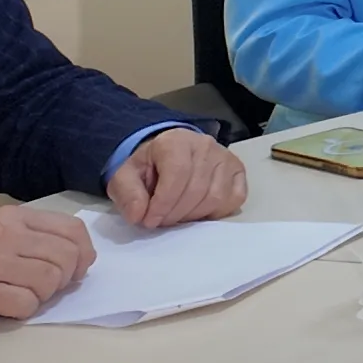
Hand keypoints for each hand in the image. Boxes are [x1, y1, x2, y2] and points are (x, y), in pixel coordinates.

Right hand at [0, 204, 93, 334]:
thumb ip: (29, 238)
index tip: (74, 270)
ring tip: (20, 297)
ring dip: (42, 296)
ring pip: (50, 280)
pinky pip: (26, 304)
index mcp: (9, 216)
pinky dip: (23, 311)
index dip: (82, 254)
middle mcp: (4, 234)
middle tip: (46, 289)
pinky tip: (4, 308)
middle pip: (66, 256)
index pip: (71, 229)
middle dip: (65, 279)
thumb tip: (75, 256)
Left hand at [106, 127, 247, 227]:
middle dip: (175, 214)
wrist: (166, 155)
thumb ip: (128, 194)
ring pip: (215, 197)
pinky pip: (234, 199)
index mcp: (176, 141)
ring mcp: (225, 157)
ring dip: (193, 216)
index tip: (149, 221)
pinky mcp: (237, 171)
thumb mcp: (125, 176)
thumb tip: (138, 215)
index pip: (177, 174)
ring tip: (177, 216)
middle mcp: (205, 145)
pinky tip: (198, 211)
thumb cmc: (147, 167)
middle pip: (196, 189)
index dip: (163, 203)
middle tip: (160, 221)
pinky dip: (216, 212)